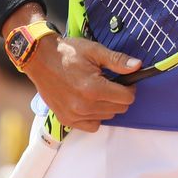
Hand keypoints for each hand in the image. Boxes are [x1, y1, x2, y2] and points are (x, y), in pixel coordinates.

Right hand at [25, 35, 140, 132]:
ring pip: (107, 117)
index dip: (130, 87)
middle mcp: (84, 106)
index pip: (127, 98)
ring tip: (98, 90)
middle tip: (111, 83)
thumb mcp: (95, 51)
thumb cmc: (67, 52)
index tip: (124, 80)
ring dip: (108, 105)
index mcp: (93, 88)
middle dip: (120, 96)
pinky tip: (91, 102)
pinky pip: (92, 126)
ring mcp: (74, 115)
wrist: (40, 58)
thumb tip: (137, 66)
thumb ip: (117, 60)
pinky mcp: (66, 119)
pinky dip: (96, 116)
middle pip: (119, 108)